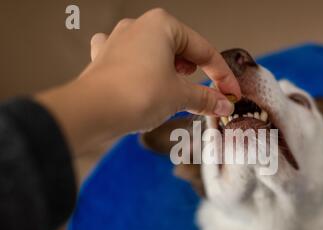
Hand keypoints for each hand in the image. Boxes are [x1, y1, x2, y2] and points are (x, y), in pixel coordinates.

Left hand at [36, 8, 239, 155]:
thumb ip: (205, 98)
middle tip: (208, 93)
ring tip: (179, 90)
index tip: (230, 91)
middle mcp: (138, 27)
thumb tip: (222, 103)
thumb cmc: (134, 94)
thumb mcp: (180, 96)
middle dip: (196, 72)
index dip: (221, 74)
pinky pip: (131, 62)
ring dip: (171, 72)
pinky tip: (145, 81)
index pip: (203, 50)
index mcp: (162, 25)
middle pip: (179, 50)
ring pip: (155, 55)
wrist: (93, 111)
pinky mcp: (104, 59)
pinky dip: (144, 74)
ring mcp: (118, 41)